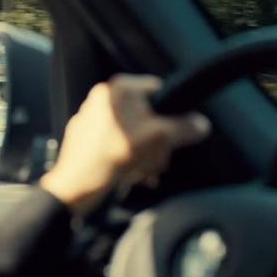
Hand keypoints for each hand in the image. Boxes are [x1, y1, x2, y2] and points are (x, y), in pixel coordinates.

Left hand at [40, 74, 210, 217]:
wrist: (74, 187)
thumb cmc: (112, 157)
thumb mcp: (156, 139)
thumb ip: (182, 128)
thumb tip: (202, 124)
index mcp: (117, 89)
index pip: (158, 90)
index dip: (171, 113)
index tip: (175, 134)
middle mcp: (102, 97)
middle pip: (146, 114)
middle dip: (157, 141)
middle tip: (159, 163)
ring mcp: (91, 117)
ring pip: (132, 131)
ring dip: (145, 153)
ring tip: (145, 173)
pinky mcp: (84, 137)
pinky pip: (115, 142)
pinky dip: (127, 157)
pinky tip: (131, 175)